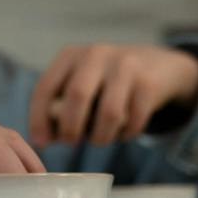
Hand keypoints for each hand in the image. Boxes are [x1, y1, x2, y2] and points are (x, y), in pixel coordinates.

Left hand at [30, 43, 197, 145]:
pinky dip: (125, 134)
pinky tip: (123, 132)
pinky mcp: (148, 82)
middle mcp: (96, 54)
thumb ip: (60, 106)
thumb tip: (42, 139)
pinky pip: (133, 119)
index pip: (45, 87)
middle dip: (70, 128)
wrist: (158, 65)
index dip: (38, 118)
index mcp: (70, 55)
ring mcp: (125, 65)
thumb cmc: (106, 82)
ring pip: (109, 112)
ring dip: (101, 136)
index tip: (41, 142)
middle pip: (77, 96)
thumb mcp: (80, 82)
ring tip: (100, 139)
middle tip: (71, 142)